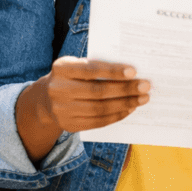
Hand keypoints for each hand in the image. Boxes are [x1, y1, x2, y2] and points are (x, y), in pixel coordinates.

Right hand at [16, 56, 146, 160]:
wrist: (47, 99)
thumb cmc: (71, 76)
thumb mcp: (76, 65)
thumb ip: (96, 66)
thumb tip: (130, 73)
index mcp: (61, 68)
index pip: (90, 70)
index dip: (112, 71)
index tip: (133, 71)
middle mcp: (58, 89)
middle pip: (98, 91)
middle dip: (125, 89)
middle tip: (145, 86)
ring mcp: (62, 110)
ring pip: (100, 109)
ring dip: (125, 104)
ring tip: (142, 99)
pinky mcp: (69, 125)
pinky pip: (98, 121)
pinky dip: (116, 115)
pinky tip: (129, 109)